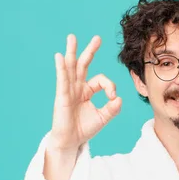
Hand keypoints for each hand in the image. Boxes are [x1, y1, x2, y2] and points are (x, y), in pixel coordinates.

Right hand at [49, 34, 121, 151]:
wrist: (71, 141)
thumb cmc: (84, 129)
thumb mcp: (103, 118)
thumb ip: (112, 108)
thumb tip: (120, 98)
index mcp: (87, 91)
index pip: (101, 80)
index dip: (110, 86)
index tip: (113, 97)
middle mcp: (77, 87)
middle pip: (83, 65)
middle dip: (90, 51)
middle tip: (97, 38)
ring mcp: (68, 90)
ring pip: (71, 67)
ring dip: (72, 52)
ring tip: (72, 37)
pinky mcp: (62, 96)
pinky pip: (62, 79)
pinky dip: (61, 68)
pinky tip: (59, 56)